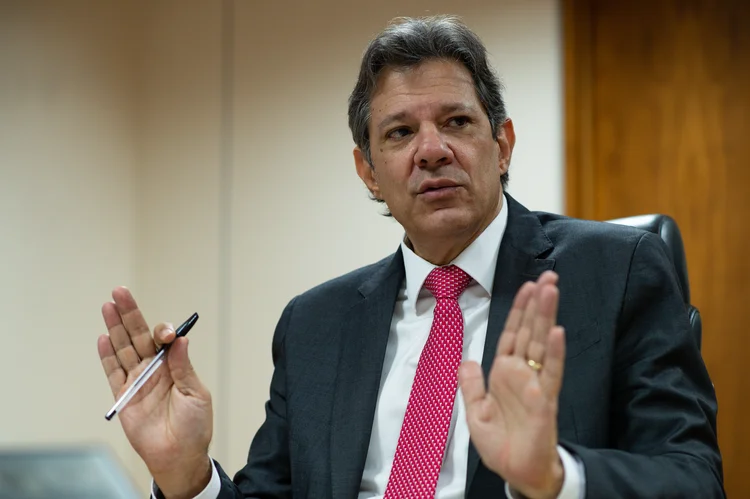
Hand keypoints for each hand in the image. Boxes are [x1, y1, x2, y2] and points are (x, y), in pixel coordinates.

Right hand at [97, 287, 212, 498]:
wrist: (179, 455)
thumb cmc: (195, 426)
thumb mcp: (196, 394)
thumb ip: (183, 367)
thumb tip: (179, 340)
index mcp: (174, 366)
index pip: (163, 340)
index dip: (163, 331)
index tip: (167, 334)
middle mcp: (154, 369)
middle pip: (138, 336)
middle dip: (129, 314)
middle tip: (120, 292)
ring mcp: (137, 381)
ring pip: (123, 348)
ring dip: (115, 328)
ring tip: (108, 306)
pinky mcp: (124, 396)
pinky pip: (113, 373)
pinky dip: (107, 357)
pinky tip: (102, 338)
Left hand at [459, 271, 565, 498]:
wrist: (518, 472)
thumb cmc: (500, 444)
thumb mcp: (475, 412)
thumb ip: (471, 385)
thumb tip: (467, 359)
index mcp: (504, 373)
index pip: (512, 334)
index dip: (519, 311)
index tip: (528, 286)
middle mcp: (522, 374)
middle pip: (530, 331)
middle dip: (538, 304)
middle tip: (548, 276)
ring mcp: (536, 384)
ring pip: (542, 344)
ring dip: (546, 317)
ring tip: (551, 290)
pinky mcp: (545, 401)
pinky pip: (551, 373)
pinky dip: (554, 352)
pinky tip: (557, 331)